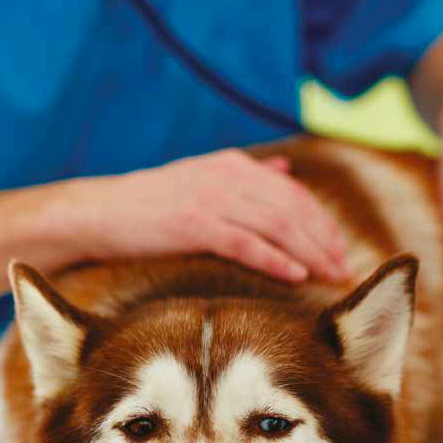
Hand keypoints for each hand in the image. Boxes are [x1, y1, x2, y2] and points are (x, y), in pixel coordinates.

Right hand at [59, 149, 350, 282]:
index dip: (321, 222)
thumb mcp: (201, 179)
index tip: (340, 250)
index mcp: (232, 165)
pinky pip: (245, 243)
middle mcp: (228, 176)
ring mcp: (211, 198)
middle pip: (293, 208)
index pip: (293, 192)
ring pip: (277, 225)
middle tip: (344, 271)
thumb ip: (246, 175)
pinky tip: (296, 277)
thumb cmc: (149, 206)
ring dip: (310, 253)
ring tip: (331, 276)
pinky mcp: (194, 223)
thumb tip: (286, 169)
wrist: (99, 213)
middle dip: (324, 240)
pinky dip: (275, 259)